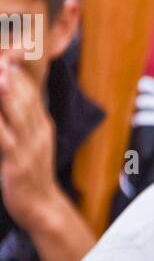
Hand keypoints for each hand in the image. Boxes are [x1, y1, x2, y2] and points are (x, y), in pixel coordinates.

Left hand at [0, 60, 59, 231]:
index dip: (19, 69)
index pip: (32, 90)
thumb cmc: (31, 176)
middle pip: (25, 95)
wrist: (43, 208)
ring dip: (6, 91)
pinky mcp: (18, 162)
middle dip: (11, 73)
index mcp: (42, 125)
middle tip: (2, 54)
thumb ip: (24, 121)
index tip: (9, 52)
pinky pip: (5, 138)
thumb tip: (11, 99)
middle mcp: (38, 131)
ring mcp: (30, 146)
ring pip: (17, 111)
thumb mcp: (32, 144)